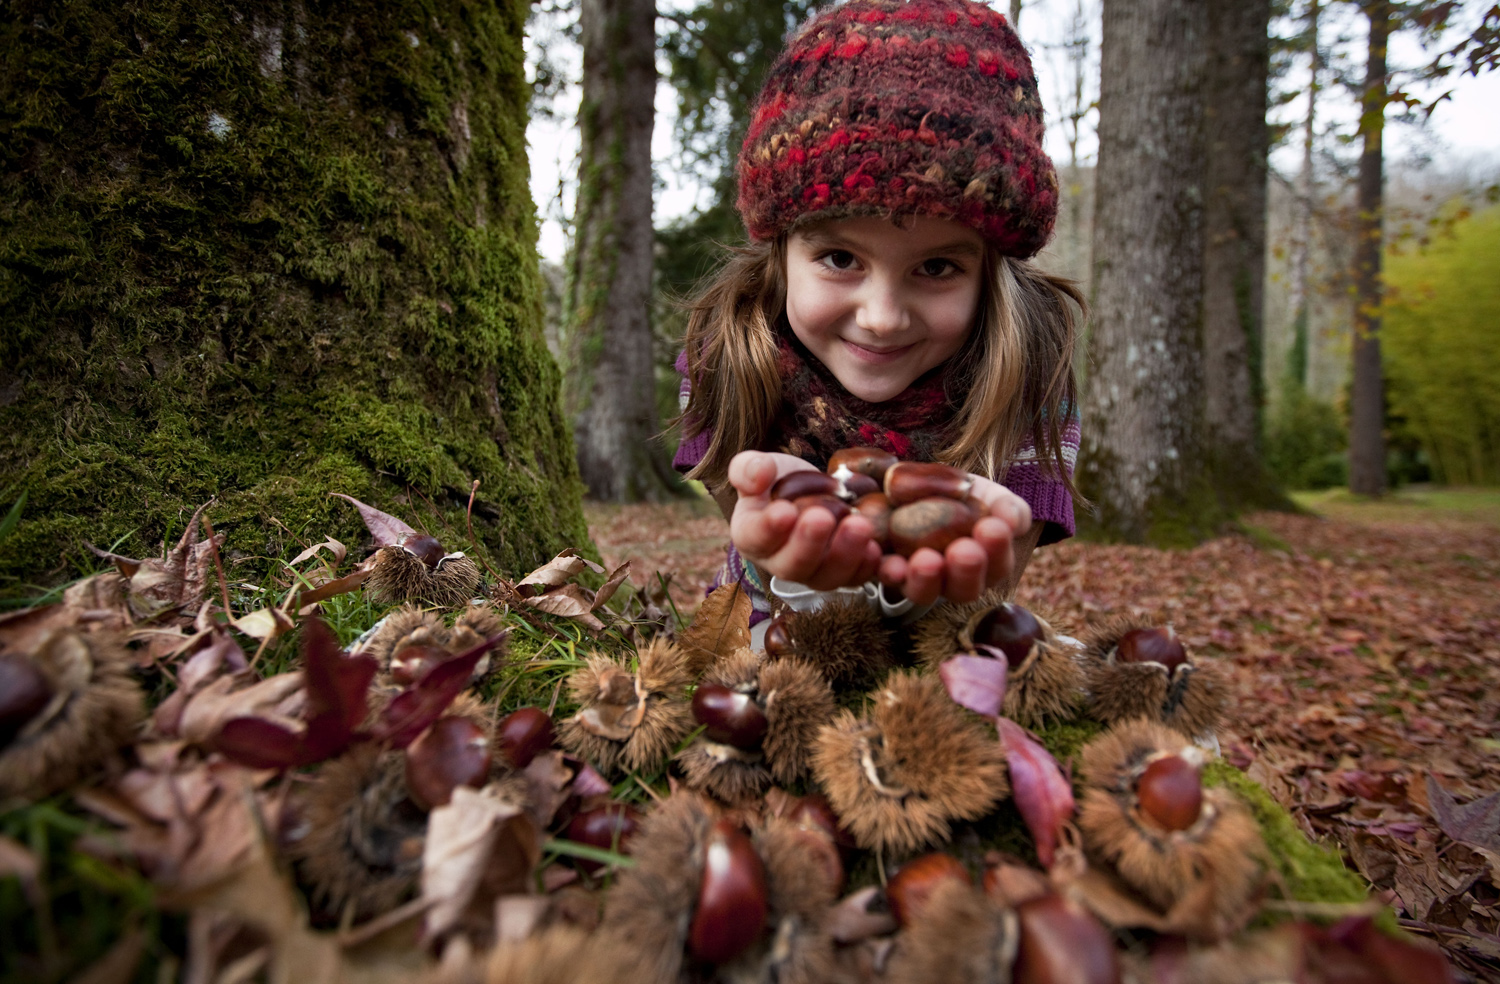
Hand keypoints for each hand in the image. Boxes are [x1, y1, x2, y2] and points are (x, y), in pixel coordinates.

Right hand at [727, 451, 882, 590]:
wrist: (809, 492)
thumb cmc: (777, 481)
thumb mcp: (758, 466)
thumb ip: (749, 469)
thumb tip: (760, 472)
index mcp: (752, 536)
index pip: (755, 538)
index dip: (769, 528)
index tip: (785, 511)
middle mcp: (780, 562)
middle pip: (791, 566)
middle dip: (809, 544)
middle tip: (823, 517)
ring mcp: (814, 571)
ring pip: (826, 576)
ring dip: (845, 555)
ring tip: (860, 526)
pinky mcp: (845, 572)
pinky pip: (857, 578)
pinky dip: (870, 568)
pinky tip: (880, 551)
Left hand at [876, 474, 1031, 605]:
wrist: (915, 486)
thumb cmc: (962, 496)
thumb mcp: (989, 495)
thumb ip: (1007, 507)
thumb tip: (1012, 521)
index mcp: (986, 564)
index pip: (997, 566)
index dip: (997, 550)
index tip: (993, 527)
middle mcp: (954, 581)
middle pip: (965, 590)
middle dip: (966, 571)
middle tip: (965, 550)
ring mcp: (919, 580)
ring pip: (924, 593)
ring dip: (926, 579)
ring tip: (927, 560)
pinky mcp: (888, 571)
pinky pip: (888, 577)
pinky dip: (889, 571)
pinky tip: (889, 560)